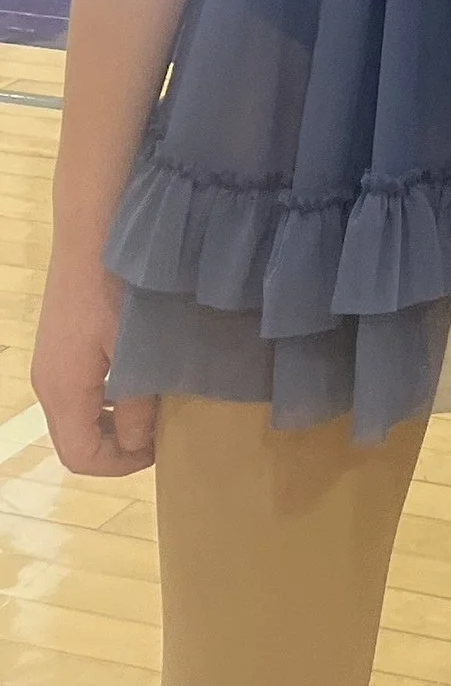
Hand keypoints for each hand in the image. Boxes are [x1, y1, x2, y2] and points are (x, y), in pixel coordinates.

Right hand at [32, 247, 153, 474]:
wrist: (91, 231)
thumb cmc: (117, 287)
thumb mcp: (137, 348)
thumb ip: (140, 401)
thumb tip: (139, 441)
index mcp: (63, 392)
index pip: (80, 457)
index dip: (119, 466)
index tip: (157, 452)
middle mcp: (48, 383)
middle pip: (73, 440)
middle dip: (114, 448)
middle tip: (157, 435)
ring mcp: (50, 362)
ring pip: (75, 415)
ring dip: (110, 422)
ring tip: (151, 408)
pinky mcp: (58, 343)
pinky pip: (76, 389)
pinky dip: (104, 396)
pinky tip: (135, 376)